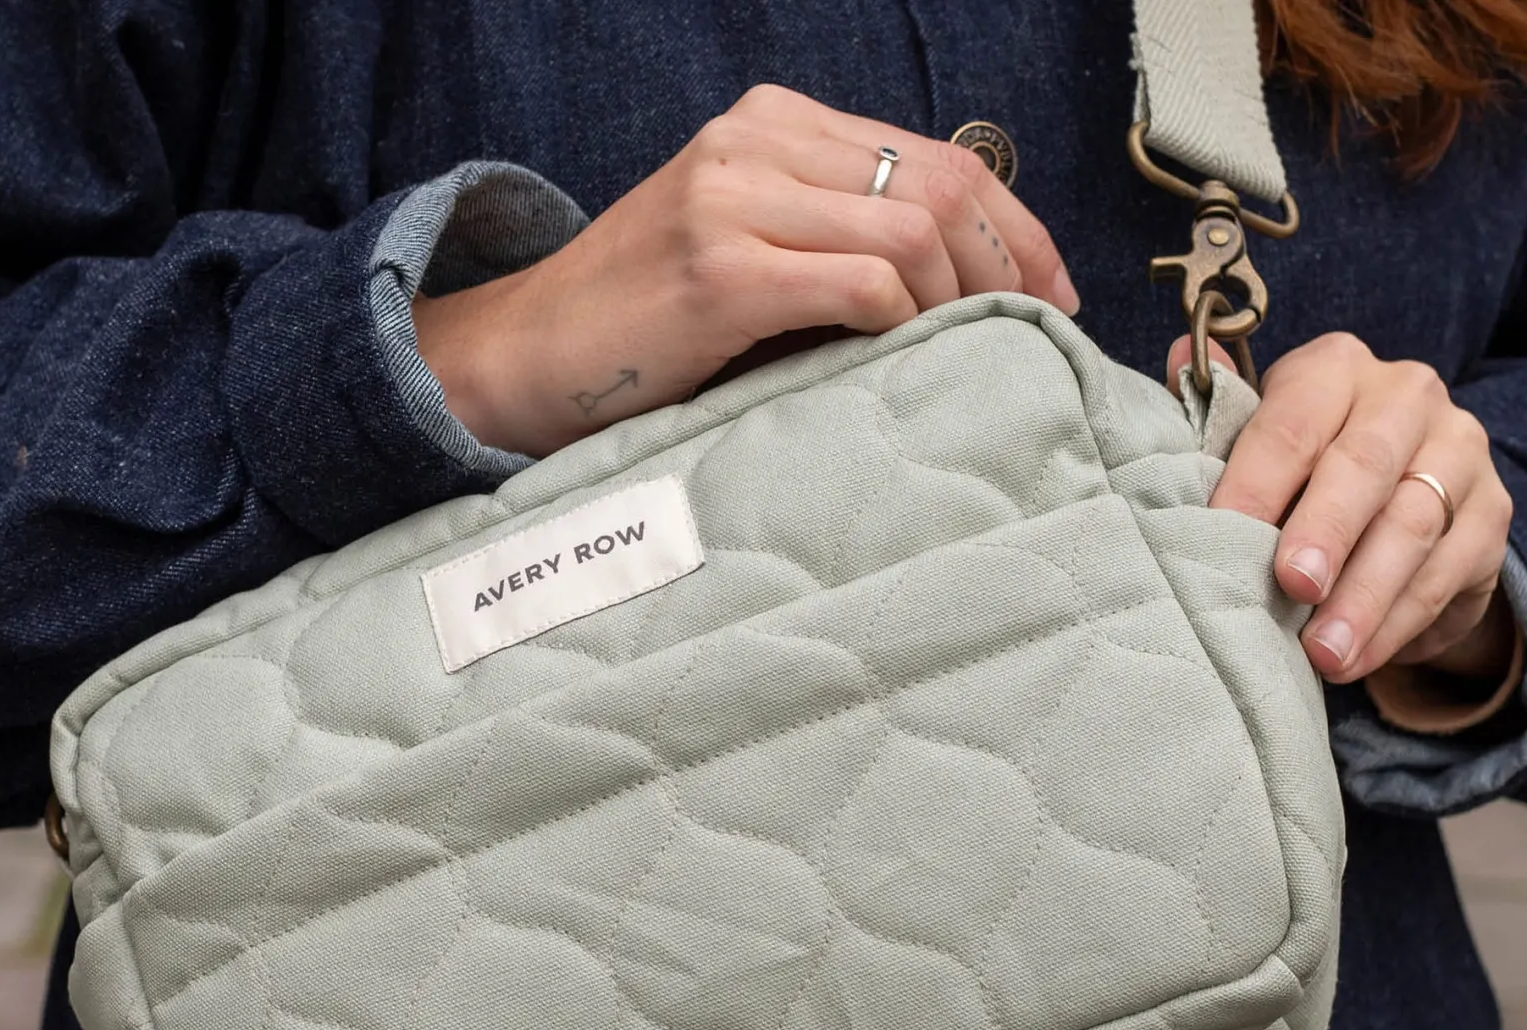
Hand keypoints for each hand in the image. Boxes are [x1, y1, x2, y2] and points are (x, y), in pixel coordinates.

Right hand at [414, 85, 1078, 457]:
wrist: (525, 356)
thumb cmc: (639, 324)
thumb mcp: (743, 250)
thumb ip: (829, 239)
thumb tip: (952, 284)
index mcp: (768, 125)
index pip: (937, 153)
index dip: (1016, 225)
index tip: (1051, 291)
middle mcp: (754, 142)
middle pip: (943, 181)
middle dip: (1011, 262)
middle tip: (1035, 329)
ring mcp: (734, 198)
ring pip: (913, 227)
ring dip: (961, 299)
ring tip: (966, 351)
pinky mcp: (720, 268)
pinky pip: (862, 283)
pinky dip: (905, 322)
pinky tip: (906, 355)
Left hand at [1170, 332, 1514, 683]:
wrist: (1380, 500)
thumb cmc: (1291, 471)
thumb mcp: (1249, 442)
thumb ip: (1216, 414)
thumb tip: (1185, 356)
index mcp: (1333, 371)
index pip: (1292, 421)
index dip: (1256, 480)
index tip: (1225, 531)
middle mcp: (1405, 397)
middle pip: (1365, 466)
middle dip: (1327, 532)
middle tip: (1294, 586)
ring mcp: (1457, 452)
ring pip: (1412, 526)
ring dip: (1364, 598)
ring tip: (1323, 653)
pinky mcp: (1489, 513)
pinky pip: (1447, 572)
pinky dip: (1398, 623)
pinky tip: (1358, 659)